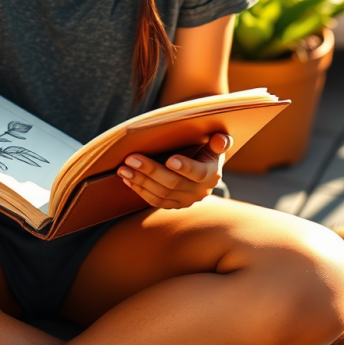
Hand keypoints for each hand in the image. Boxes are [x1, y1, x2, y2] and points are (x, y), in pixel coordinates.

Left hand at [116, 132, 231, 209]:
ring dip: (139, 181)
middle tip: (130, 159)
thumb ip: (219, 142)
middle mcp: (199, 191)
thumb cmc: (206, 152)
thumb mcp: (214, 146)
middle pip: (172, 183)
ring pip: (160, 194)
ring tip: (123, 169)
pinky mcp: (173, 205)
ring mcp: (185, 201)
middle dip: (150, 170)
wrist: (203, 172)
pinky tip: (127, 179)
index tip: (170, 159)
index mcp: (210, 174)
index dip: (185, 167)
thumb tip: (221, 138)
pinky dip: (139, 190)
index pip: (197, 173)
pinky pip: (154, 201)